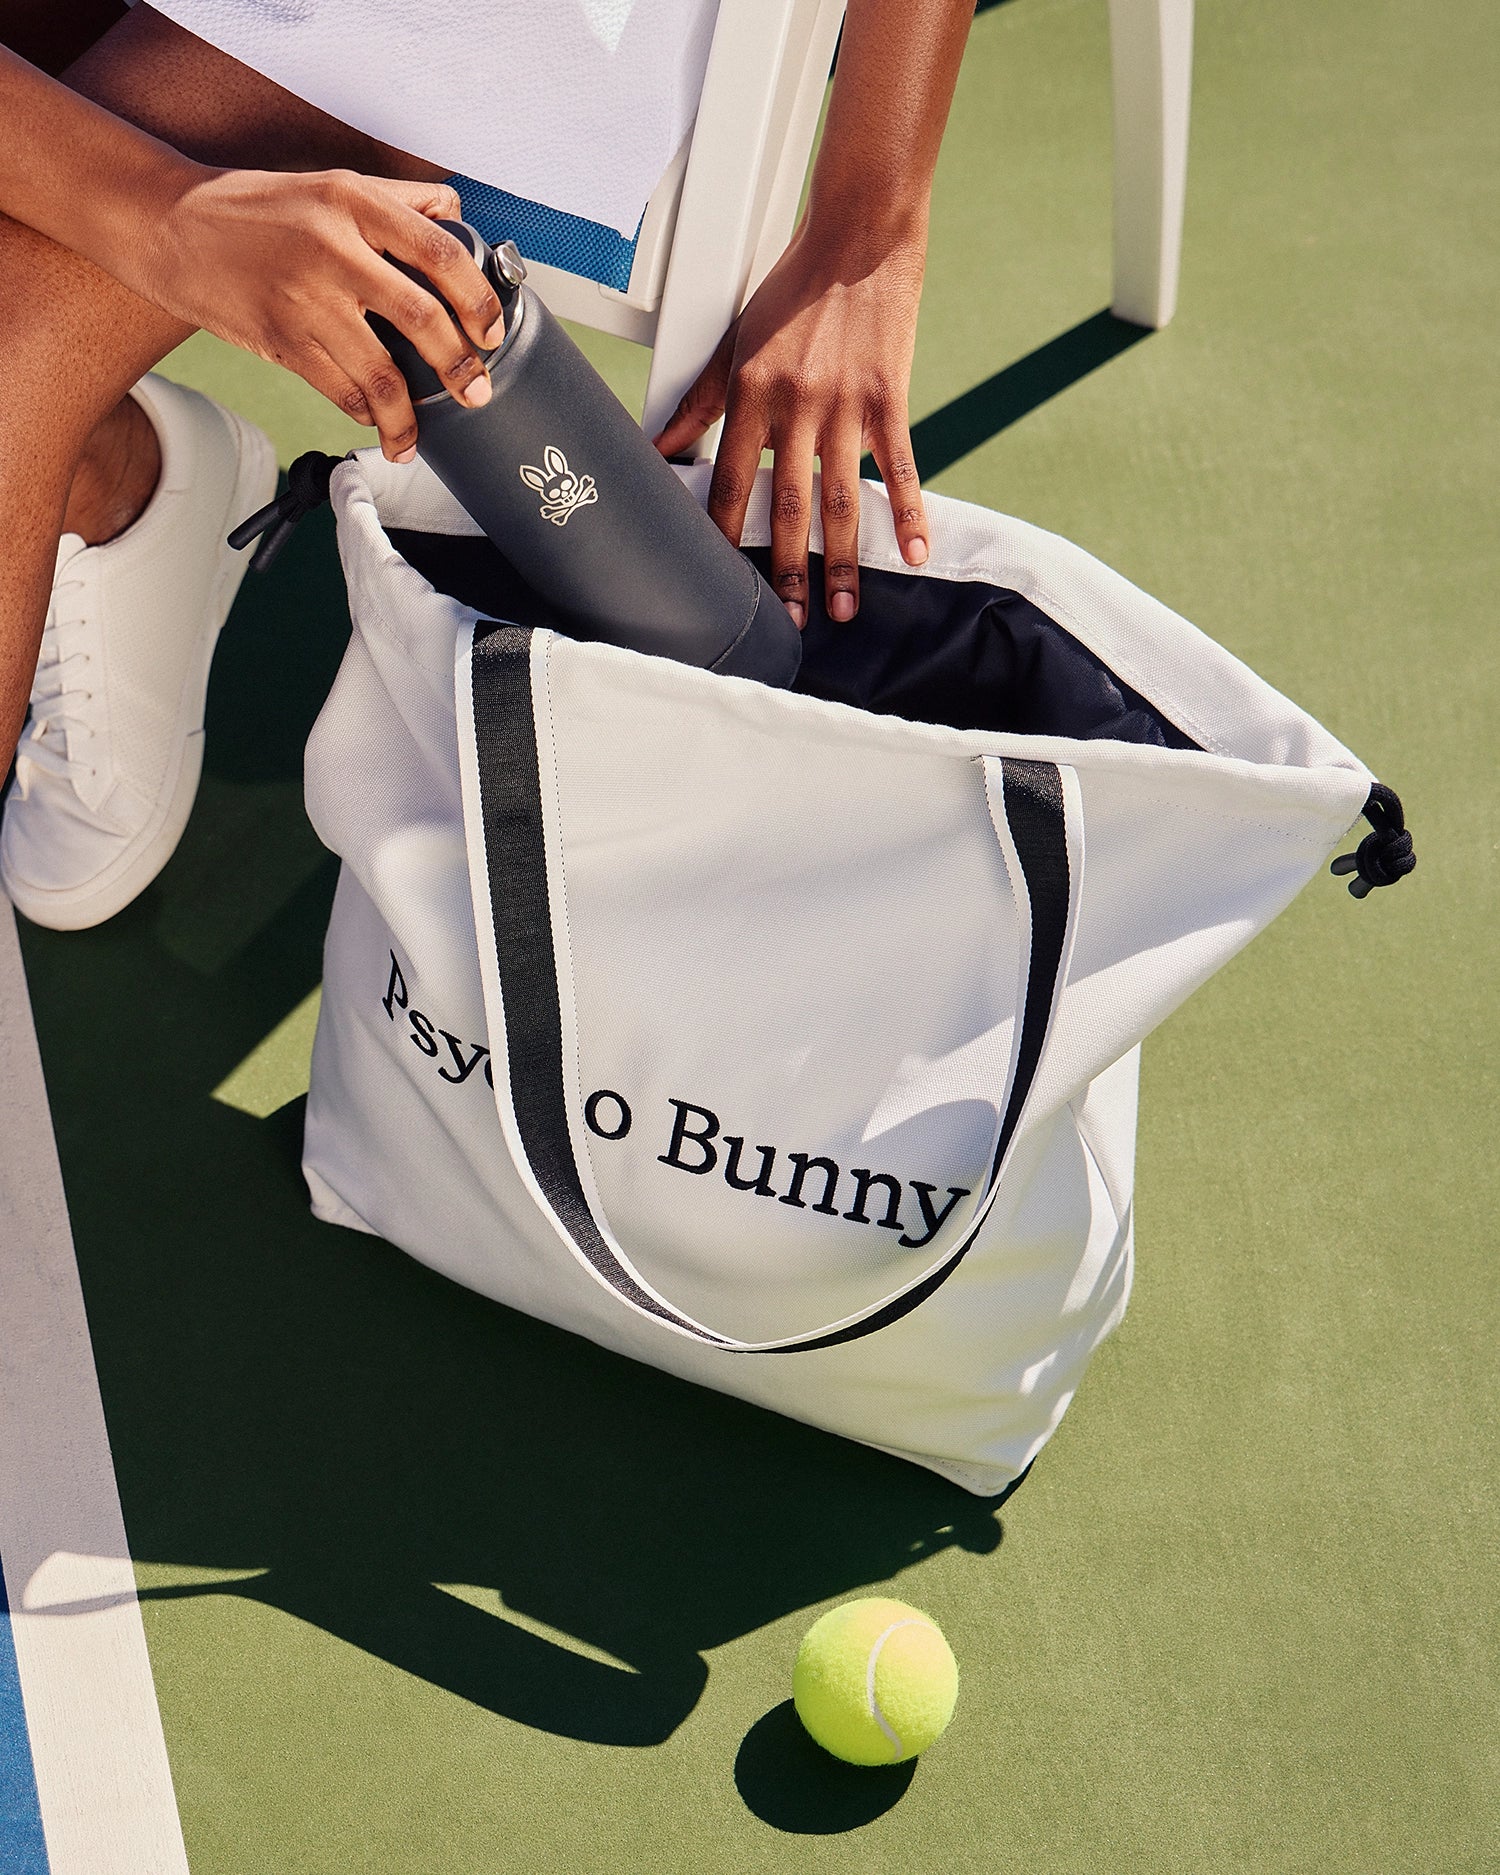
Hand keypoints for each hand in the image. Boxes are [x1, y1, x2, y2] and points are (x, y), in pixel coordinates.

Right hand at [137, 165, 503, 460]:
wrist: (170, 225)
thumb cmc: (256, 208)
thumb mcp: (329, 185)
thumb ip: (397, 199)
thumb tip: (454, 210)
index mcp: (353, 203)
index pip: (437, 250)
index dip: (476, 296)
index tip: (492, 330)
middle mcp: (332, 249)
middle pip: (420, 316)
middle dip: (459, 364)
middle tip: (477, 392)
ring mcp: (304, 299)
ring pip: (379, 373)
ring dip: (406, 416)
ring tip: (416, 438)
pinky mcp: (280, 339)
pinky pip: (339, 390)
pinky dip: (364, 412)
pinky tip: (374, 420)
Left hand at [654, 223, 928, 625]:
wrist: (857, 237)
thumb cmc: (793, 288)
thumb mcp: (736, 341)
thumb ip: (701, 401)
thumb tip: (660, 445)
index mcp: (753, 393)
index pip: (733, 480)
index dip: (727, 534)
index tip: (723, 581)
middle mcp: (796, 404)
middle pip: (788, 502)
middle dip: (788, 568)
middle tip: (789, 620)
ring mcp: (846, 404)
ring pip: (840, 496)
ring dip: (842, 558)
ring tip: (843, 607)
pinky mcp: (889, 397)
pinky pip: (899, 465)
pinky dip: (906, 511)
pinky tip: (913, 552)